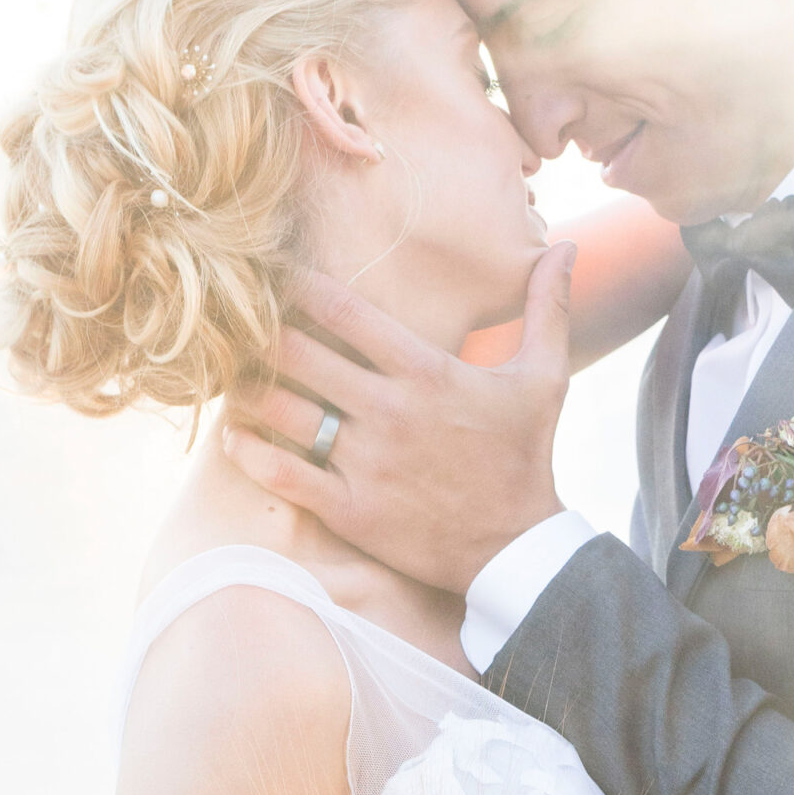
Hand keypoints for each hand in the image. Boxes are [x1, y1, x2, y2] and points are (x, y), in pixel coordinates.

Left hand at [222, 243, 575, 594]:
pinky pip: (283, 475)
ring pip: (283, 412)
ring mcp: (367, 463)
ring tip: (227, 372)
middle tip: (230, 320)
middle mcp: (389, 412)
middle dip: (259, 333)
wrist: (515, 547)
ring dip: (248, 389)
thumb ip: (548, 307)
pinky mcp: (352, 510)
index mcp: (426, 371)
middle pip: (299, 355)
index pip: (345, 312)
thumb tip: (566, 247)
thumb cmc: (525, 457)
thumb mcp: (546, 378)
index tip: (272, 273)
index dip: (299, 286)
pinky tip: (234, 435)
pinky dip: (250, 452)